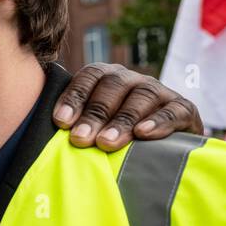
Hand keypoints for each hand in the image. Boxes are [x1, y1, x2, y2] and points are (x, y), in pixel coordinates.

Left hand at [53, 63, 202, 150]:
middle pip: (113, 87)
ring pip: (141, 97)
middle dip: (94, 114)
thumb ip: (72, 124)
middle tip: (80, 139)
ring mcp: (159, 92)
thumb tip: (40, 136)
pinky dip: (158, 121)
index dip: (74, 97)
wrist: (162, 147)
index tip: (60, 122)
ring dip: (122, 120)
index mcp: (107, 78)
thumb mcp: (93, 126)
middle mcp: (133, 80)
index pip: (89, 77)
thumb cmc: (114, 135)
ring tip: (106, 142)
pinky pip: (173, 111)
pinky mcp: (184, 109)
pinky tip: (143, 134)